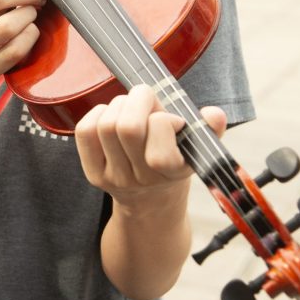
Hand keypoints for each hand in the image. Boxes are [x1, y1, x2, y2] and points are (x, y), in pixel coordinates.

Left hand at [75, 84, 226, 205]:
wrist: (150, 201)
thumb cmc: (175, 161)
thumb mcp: (197, 149)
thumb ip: (209, 130)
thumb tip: (214, 114)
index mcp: (172, 173)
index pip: (159, 145)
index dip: (164, 121)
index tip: (173, 120)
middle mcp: (140, 179)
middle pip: (127, 128)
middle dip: (138, 100)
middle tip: (147, 98)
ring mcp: (114, 178)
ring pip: (105, 126)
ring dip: (119, 105)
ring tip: (132, 107)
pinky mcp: (93, 173)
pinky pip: (85, 132)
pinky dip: (98, 113)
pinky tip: (112, 115)